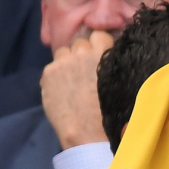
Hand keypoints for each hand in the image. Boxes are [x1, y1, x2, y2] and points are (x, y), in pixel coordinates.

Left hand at [41, 31, 113, 149]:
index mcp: (104, 53)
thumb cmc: (110, 113)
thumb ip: (113, 64)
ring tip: (71, 80)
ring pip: (63, 52)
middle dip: (83, 54)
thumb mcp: (120, 83)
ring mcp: (63, 62)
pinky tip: (62, 90)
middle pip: (80, 43)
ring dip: (68, 61)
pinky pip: (52, 67)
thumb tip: (108, 55)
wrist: (87, 134)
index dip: (99, 45)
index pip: (99, 34)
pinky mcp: (48, 73)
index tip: (100, 56)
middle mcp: (83, 52)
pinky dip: (56, 75)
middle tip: (86, 71)